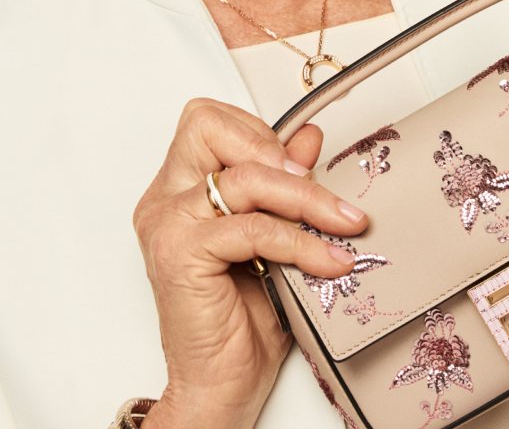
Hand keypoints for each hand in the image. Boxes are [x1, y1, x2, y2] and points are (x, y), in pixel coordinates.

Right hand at [132, 98, 368, 428]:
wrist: (220, 388)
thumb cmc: (240, 322)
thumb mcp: (274, 240)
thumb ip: (283, 187)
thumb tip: (308, 138)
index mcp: (179, 190)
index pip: (207, 120)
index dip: (256, 131)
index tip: (300, 165)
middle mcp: (165, 200)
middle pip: (207, 125)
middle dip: (272, 148)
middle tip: (315, 189)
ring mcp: (167, 225)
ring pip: (243, 176)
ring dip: (305, 198)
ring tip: (343, 225)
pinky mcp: (181, 255)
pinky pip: (251, 227)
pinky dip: (299, 241)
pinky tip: (329, 261)